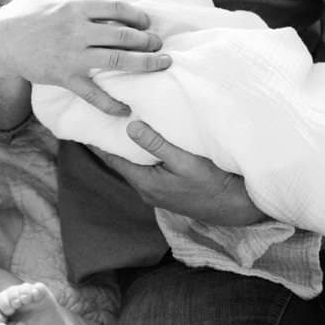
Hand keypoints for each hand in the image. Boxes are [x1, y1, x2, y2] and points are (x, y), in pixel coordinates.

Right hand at [0, 0, 168, 115]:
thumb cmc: (23, 12)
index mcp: (75, 6)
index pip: (117, 9)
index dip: (137, 16)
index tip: (147, 23)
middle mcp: (77, 30)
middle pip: (123, 35)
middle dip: (147, 40)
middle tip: (158, 44)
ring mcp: (72, 55)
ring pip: (116, 60)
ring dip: (144, 63)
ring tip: (160, 64)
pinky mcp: (64, 77)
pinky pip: (92, 93)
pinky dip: (110, 103)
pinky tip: (126, 109)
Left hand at [93, 120, 267, 225]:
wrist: (238, 208)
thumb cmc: (214, 185)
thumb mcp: (186, 162)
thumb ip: (158, 145)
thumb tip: (130, 127)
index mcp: (145, 183)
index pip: (113, 158)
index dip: (98, 140)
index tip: (86, 121)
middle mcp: (146, 189)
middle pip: (121, 161)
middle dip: (110, 140)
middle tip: (98, 117)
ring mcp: (157, 191)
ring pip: (134, 164)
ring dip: (126, 146)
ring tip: (116, 123)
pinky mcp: (167, 189)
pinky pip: (147, 167)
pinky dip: (141, 153)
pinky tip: (144, 140)